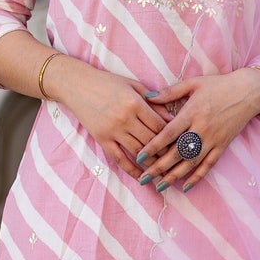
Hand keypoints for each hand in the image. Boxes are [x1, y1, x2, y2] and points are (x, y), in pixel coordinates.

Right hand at [45, 58, 170, 181]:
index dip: (173, 136)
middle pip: (152, 141)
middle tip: (177, 161)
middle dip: (166, 152)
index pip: (160, 125)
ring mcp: (112, 130)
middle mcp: (125, 118)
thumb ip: (153, 101)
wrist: (77, 84)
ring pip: (138, 152)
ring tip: (164, 171)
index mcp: (135, 103)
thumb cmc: (108, 82)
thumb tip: (172, 118)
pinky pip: (119, 158)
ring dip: (152, 163)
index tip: (182, 143)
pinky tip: (141, 177)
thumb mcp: (133, 85)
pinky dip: (131, 169)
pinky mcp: (102, 139)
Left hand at [134, 69, 259, 190]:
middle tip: (143, 178)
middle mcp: (201, 129)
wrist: (248, 91)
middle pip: (177, 152)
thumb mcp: (193, 83)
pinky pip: (208, 165)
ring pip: (191, 162)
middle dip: (159, 167)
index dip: (153, 146)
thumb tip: (147, 96)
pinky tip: (185, 186)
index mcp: (192, 113)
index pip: (168, 134)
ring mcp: (213, 139)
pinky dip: (197, 177)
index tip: (139, 157)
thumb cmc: (219, 85)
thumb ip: (170, 92)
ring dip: (174, 176)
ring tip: (159, 187)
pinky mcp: (222, 146)